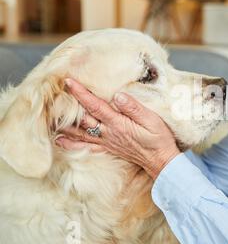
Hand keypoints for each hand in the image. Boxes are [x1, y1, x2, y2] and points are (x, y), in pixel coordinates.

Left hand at [56, 78, 180, 179]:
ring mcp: (107, 142)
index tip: (68, 82)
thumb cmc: (159, 139)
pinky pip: (86, 146)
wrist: (161, 161)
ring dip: (64, 125)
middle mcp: (109, 133)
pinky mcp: (109, 148)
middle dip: (67, 107)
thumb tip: (118, 95)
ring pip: (80, 133)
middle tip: (53, 96)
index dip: (81, 93)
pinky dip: (72, 143)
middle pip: (83, 119)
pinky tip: (61, 140)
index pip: (95, 106)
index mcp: (118, 124)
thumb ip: (134, 108)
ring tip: (49, 117)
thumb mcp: (152, 120)